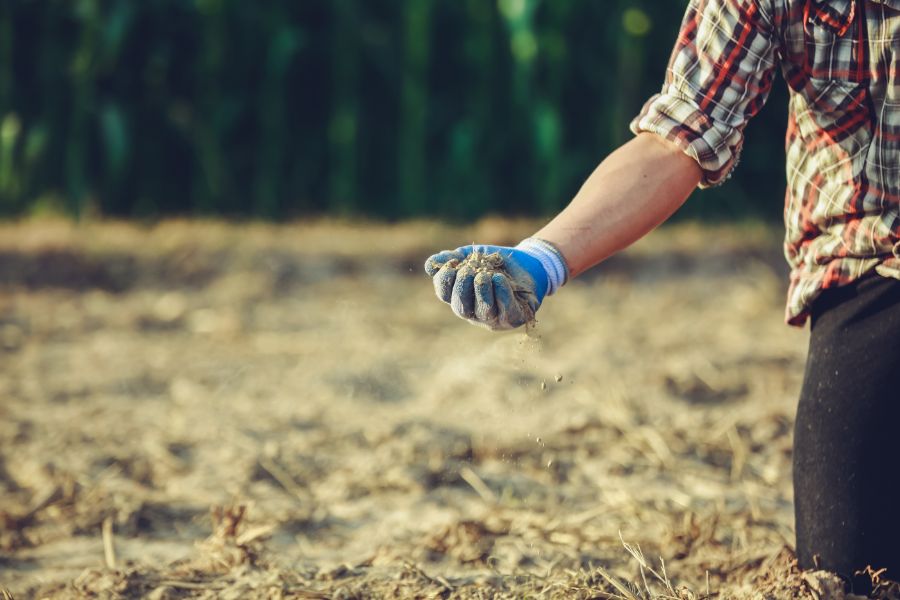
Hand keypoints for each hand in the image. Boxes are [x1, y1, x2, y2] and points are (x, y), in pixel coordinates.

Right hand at [424, 244, 548, 329]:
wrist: (527, 262)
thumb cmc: (496, 263)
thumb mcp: (471, 255)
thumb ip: (451, 258)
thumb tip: (430, 265)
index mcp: (460, 296)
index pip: (444, 294)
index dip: (444, 281)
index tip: (452, 264)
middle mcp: (474, 311)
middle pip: (460, 307)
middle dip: (462, 287)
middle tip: (469, 270)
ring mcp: (494, 318)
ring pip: (482, 310)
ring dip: (481, 290)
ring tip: (486, 274)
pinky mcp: (513, 318)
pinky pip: (505, 310)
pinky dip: (501, 293)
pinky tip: (499, 279)